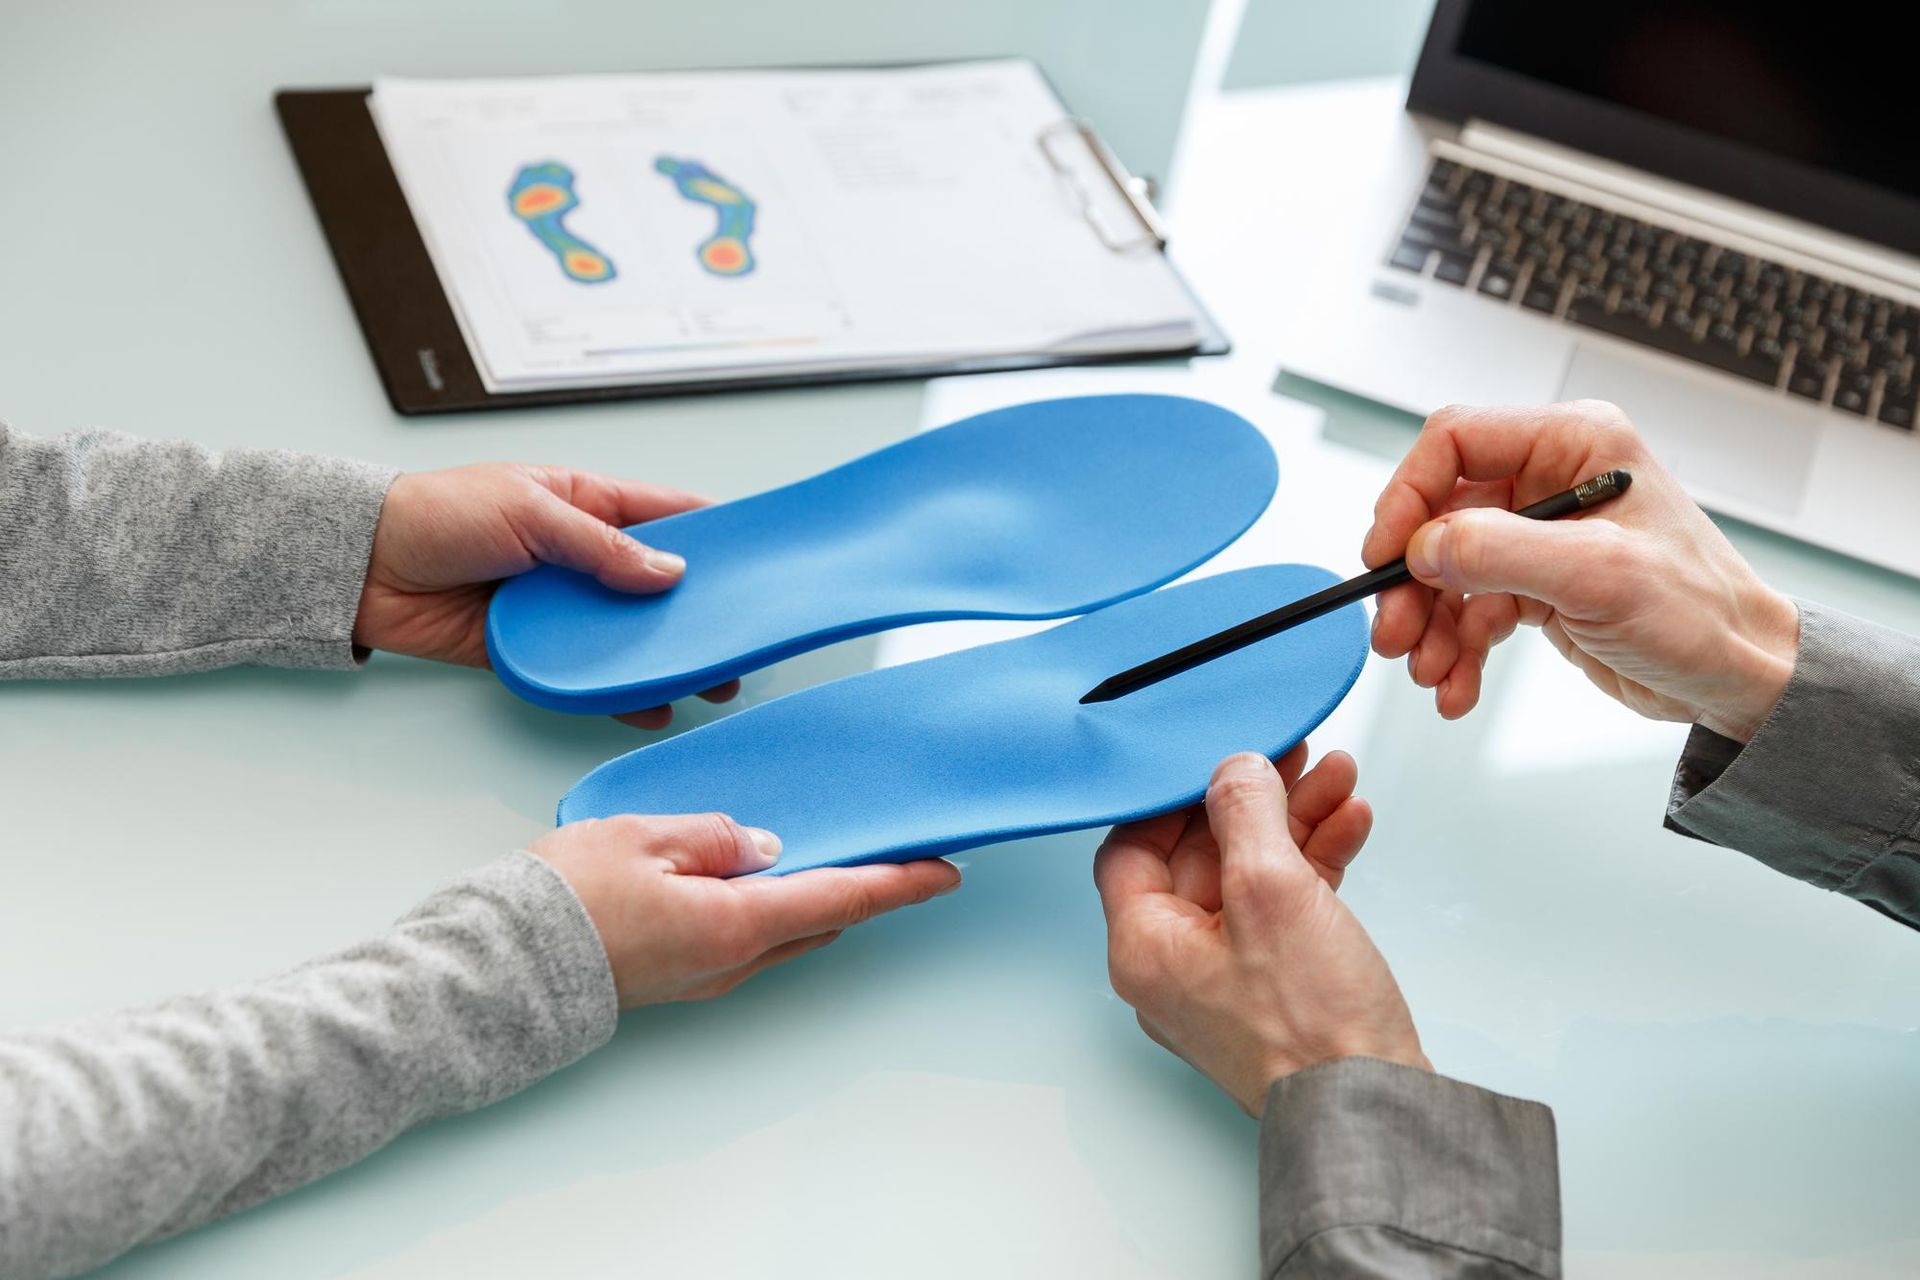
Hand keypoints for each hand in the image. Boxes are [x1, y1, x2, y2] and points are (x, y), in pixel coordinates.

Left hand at [355, 463, 738, 727]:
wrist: (363, 567)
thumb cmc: (437, 514)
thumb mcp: (530, 513)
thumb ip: (602, 546)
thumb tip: (668, 572)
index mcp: (584, 502)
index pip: (664, 516)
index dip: (711, 534)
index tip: (753, 558)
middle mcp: (579, 555)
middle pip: (655, 586)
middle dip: (698, 613)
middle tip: (739, 640)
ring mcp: (558, 606)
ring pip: (626, 635)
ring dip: (664, 658)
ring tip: (710, 682)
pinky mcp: (532, 651)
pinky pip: (585, 675)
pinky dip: (617, 694)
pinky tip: (651, 707)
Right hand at [532, 813, 960, 1005]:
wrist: (498, 967)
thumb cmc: (562, 900)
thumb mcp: (644, 836)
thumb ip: (713, 835)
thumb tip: (761, 842)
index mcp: (737, 922)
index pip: (843, 897)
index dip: (899, 883)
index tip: (945, 869)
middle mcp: (732, 961)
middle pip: (822, 918)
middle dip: (865, 888)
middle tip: (896, 853)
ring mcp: (706, 975)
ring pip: (785, 932)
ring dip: (818, 898)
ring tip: (837, 857)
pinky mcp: (679, 977)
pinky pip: (747, 939)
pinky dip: (773, 909)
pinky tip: (762, 878)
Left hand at [1095, 747, 1424, 1116]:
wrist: (1374, 1109)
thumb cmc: (1311, 1029)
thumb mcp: (1271, 889)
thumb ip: (1246, 812)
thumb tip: (1234, 769)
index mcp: (1145, 947)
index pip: (1133, 847)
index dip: (1175, 795)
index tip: (1216, 755)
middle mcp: (1176, 966)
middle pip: (1201, 854)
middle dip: (1254, 799)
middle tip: (1291, 754)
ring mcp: (1229, 979)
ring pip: (1252, 875)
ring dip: (1295, 821)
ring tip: (1336, 777)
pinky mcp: (1280, 989)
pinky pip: (1286, 907)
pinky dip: (1315, 863)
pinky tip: (1349, 824)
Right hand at [1364, 400, 1798, 740]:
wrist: (1738, 678)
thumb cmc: (1701, 614)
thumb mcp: (1598, 575)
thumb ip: (1501, 550)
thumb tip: (1423, 547)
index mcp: (1574, 443)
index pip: (1455, 441)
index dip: (1408, 495)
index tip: (1385, 555)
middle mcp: (1552, 479)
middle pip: (1440, 515)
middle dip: (1413, 582)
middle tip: (1395, 635)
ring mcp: (1542, 533)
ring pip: (1447, 569)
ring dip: (1429, 626)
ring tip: (1430, 674)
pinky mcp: (1537, 582)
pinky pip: (1469, 609)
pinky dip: (1455, 650)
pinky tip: (1456, 686)